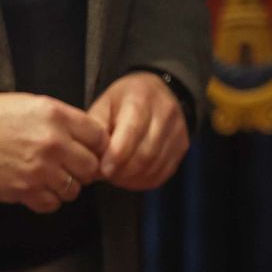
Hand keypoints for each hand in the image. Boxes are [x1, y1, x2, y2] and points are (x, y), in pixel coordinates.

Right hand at [0, 93, 107, 212]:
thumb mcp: (35, 104)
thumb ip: (65, 120)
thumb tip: (90, 137)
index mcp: (57, 117)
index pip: (100, 137)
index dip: (98, 146)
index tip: (90, 150)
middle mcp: (52, 143)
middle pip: (92, 167)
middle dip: (85, 169)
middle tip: (72, 167)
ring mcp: (39, 169)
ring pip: (74, 189)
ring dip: (67, 186)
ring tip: (53, 177)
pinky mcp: (23, 190)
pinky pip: (52, 204)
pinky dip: (49, 200)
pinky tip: (39, 188)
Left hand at [89, 72, 189, 190]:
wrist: (158, 91)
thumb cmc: (125, 100)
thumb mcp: (105, 104)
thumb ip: (95, 129)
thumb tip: (89, 158)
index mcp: (141, 99)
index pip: (132, 133)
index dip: (116, 156)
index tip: (102, 170)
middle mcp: (165, 113)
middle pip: (146, 154)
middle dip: (122, 172)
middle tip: (106, 176)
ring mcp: (178, 130)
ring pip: (155, 166)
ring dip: (132, 178)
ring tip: (116, 176)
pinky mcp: (183, 145)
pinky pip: (164, 172)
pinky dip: (144, 181)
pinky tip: (131, 177)